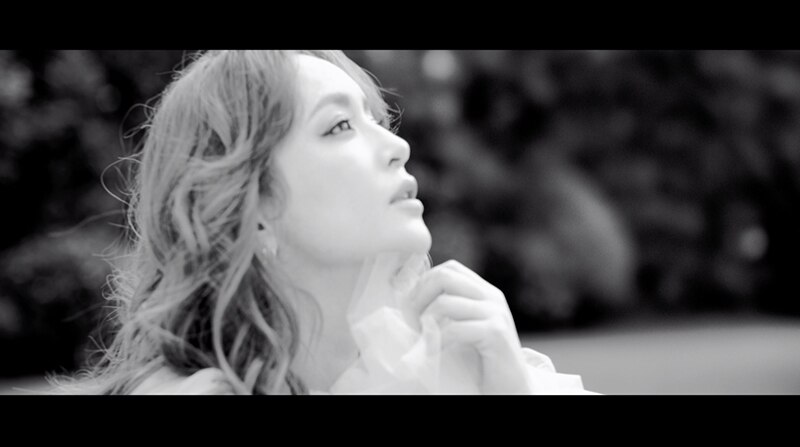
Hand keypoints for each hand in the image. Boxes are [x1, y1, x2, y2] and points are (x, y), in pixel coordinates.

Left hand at [405, 260, 531, 393]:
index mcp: (484, 292)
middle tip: (413, 323)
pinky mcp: (495, 333)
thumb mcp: (463, 328)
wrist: (511, 389)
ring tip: (423, 341)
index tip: (412, 309)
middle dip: (420, 298)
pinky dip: (437, 342)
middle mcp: (492, 297)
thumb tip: (407, 300)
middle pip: (444, 277)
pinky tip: (435, 354)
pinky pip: (454, 329)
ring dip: (425, 323)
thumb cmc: (481, 362)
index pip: (449, 269)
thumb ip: (447, 311)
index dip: (424, 284)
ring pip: (444, 303)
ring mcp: (495, 313)